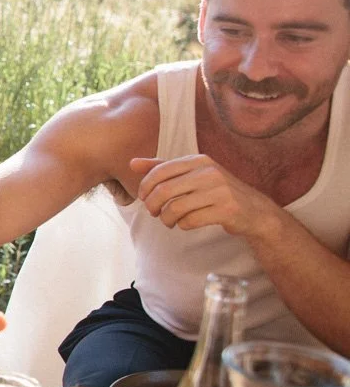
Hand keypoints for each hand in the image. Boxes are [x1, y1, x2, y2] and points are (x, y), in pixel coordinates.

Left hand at [132, 155, 278, 237]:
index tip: (144, 198)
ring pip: (175, 208)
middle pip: (164, 190)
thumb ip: (163, 168)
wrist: (255, 210)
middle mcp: (210, 172)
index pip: (160, 171)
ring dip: (166, 218)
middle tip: (153, 213)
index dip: (145, 186)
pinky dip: (182, 225)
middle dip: (152, 205)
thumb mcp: (192, 174)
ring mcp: (220, 191)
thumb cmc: (216, 191)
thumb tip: (132, 163)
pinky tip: (184, 224)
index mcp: (199, 160)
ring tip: (168, 221)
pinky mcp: (227, 210)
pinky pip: (190, 221)